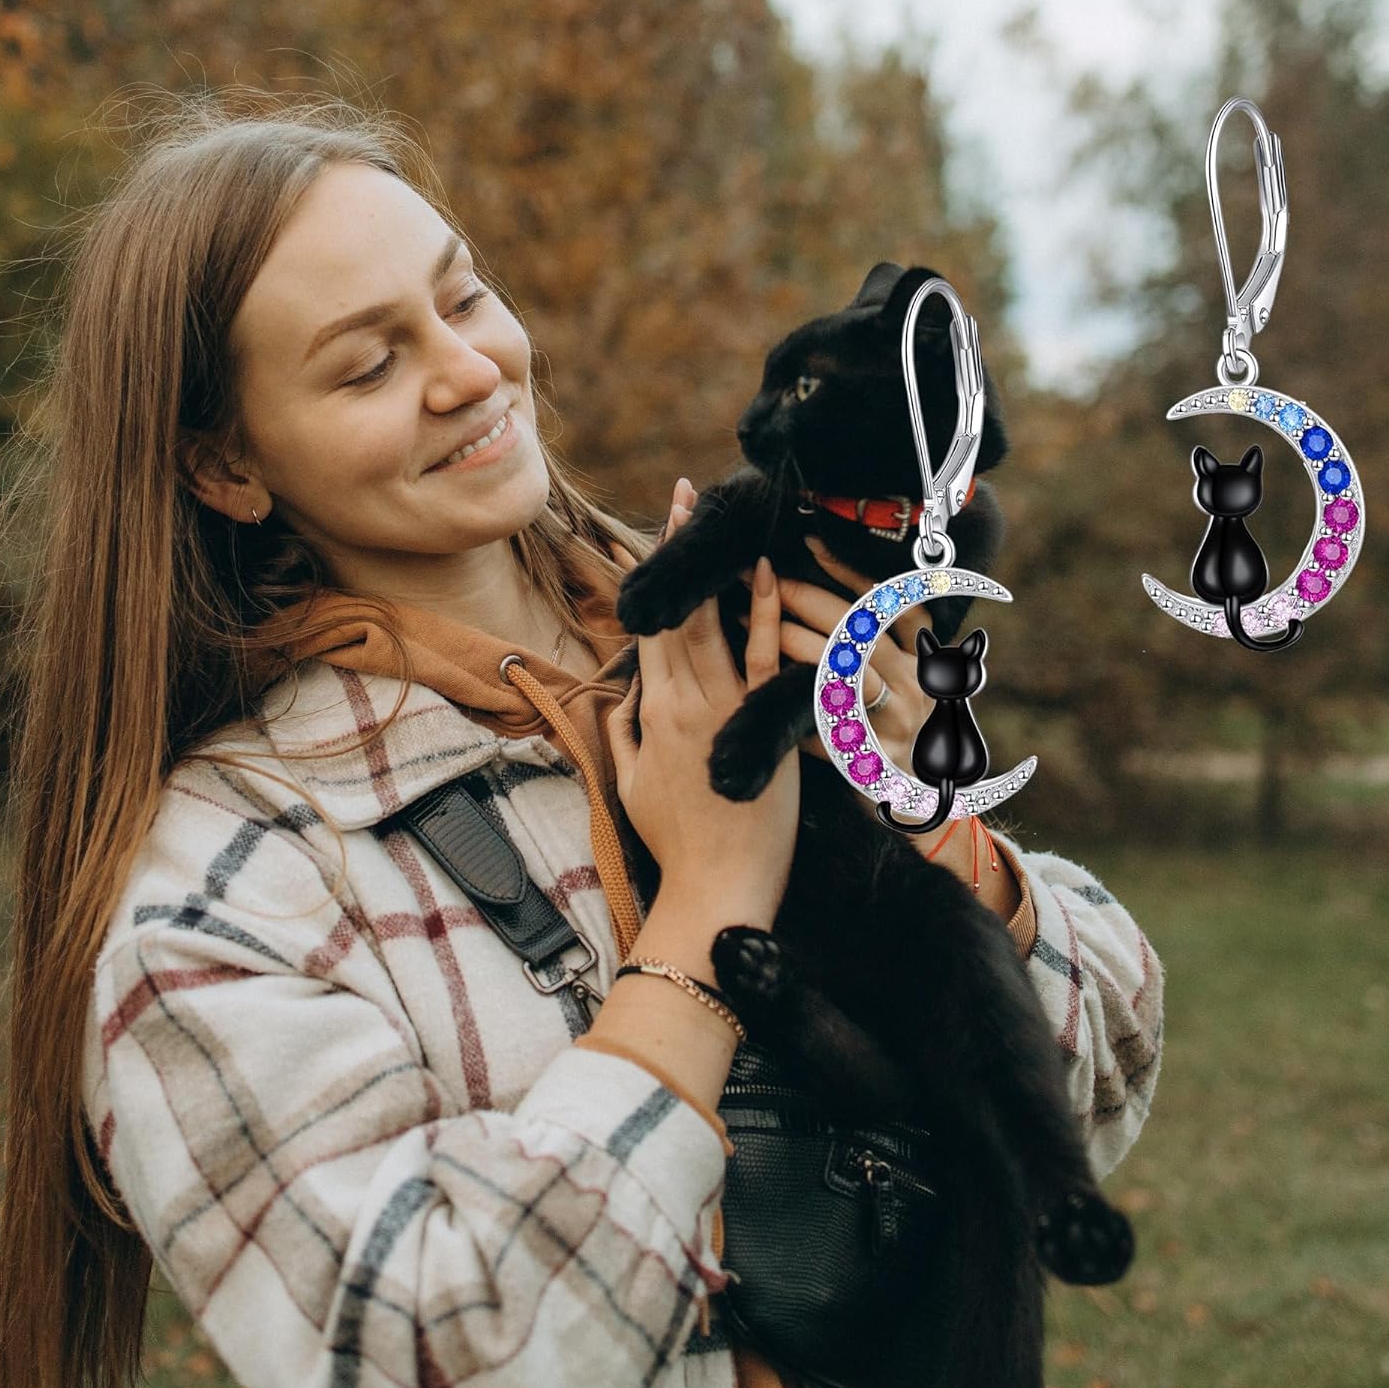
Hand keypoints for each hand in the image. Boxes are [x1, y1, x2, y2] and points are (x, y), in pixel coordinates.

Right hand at [606, 479, 800, 930]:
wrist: (716, 890)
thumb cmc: (675, 845)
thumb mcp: (630, 785)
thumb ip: (625, 733)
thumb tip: (622, 696)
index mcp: (652, 713)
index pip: (650, 631)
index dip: (650, 581)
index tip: (652, 538)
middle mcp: (681, 701)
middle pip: (677, 613)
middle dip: (677, 554)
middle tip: (683, 497)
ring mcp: (720, 710)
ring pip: (711, 625)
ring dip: (711, 567)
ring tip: (710, 516)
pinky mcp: (756, 725)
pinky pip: (758, 659)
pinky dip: (762, 614)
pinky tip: (765, 572)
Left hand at [735, 535, 932, 774]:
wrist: (920, 800)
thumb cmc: (895, 727)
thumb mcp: (902, 678)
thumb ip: (875, 639)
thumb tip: (827, 579)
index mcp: (922, 656)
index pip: (889, 599)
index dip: (850, 570)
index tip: (809, 542)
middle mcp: (914, 682)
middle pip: (856, 627)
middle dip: (802, 598)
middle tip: (758, 578)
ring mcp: (897, 720)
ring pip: (839, 669)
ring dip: (791, 642)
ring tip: (748, 625)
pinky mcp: (874, 758)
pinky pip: (825, 724)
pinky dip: (792, 707)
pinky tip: (760, 693)